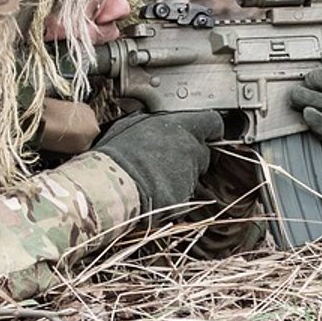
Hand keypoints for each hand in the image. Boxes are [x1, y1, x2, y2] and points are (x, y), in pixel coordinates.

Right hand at [92, 110, 225, 213]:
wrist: (109, 188)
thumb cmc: (115, 154)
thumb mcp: (130, 125)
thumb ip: (153, 122)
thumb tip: (155, 122)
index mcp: (179, 127)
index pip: (212, 122)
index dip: (208, 129)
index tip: (203, 132)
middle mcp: (189, 150)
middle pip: (202, 152)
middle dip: (190, 156)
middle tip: (167, 159)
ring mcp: (189, 176)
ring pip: (193, 175)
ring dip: (179, 175)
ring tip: (153, 176)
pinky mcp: (183, 198)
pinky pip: (182, 195)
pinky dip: (171, 194)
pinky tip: (152, 191)